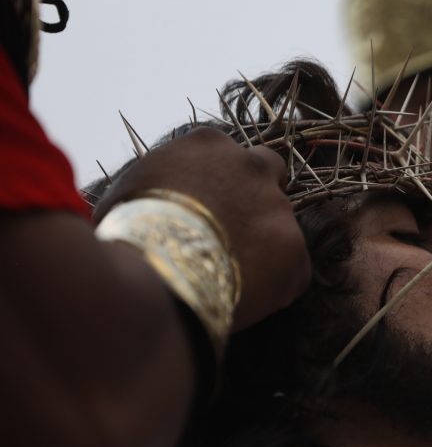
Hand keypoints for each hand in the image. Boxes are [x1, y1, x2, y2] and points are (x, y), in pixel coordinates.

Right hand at [94, 127, 310, 329]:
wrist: (153, 268)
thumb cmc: (123, 232)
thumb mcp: (129, 191)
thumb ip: (157, 185)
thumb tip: (148, 202)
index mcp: (208, 145)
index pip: (225, 156)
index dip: (218, 185)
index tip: (207, 209)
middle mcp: (252, 167)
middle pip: (268, 175)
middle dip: (256, 200)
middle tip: (234, 235)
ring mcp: (277, 208)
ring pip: (280, 227)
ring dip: (262, 248)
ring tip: (228, 279)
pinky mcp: (294, 251)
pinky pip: (294, 271)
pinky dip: (275, 287)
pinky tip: (244, 301)